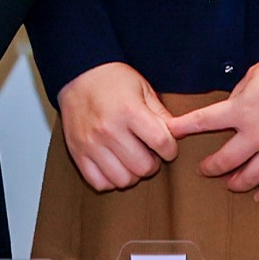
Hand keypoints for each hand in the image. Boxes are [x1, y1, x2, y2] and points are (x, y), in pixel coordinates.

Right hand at [56, 62, 178, 191]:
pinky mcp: (77, 153)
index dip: (171, 149)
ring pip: (123, 180)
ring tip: (132, 160)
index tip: (168, 146)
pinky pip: (100, 183)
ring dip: (133, 174)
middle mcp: (108, 129)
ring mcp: (91, 143)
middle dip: (153, 163)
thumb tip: (181, 134)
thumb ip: (162, 114)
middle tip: (150, 153)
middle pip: (144, 166)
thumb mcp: (143, 89)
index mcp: (129, 110)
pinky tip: (115, 166)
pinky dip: (111, 180)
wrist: (78, 75)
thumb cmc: (114, 81)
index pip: (162, 143)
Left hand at [166, 51, 258, 200]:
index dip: (183, 128)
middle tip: (204, 170)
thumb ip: (240, 94)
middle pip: (225, 161)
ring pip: (251, 177)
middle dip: (210, 168)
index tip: (171, 133)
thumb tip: (233, 106)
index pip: (202, 122)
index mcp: (241, 110)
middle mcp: (256, 135)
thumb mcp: (255, 73)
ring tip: (229, 185)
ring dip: (235, 183)